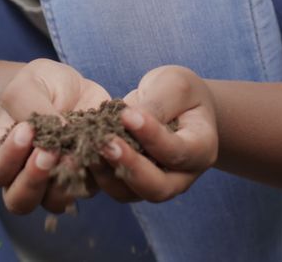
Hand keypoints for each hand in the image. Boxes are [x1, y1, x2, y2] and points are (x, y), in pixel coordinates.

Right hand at [0, 59, 109, 213]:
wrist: (73, 86)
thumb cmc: (40, 85)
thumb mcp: (29, 85)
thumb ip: (35, 109)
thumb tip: (60, 133)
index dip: (8, 158)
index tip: (26, 131)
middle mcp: (22, 176)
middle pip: (19, 201)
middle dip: (34, 180)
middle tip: (49, 152)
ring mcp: (55, 182)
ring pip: (54, 202)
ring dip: (64, 181)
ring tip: (76, 152)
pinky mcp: (86, 178)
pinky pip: (91, 186)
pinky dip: (97, 170)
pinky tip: (102, 145)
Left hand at [90, 65, 218, 202]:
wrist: (175, 106)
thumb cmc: (179, 93)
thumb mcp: (174, 86)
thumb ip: (157, 104)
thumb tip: (129, 121)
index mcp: (201, 149)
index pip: (177, 151)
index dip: (152, 136)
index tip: (128, 115)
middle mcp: (181, 176)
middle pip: (157, 188)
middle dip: (129, 166)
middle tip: (106, 143)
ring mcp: (155, 184)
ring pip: (131, 193)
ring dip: (107, 173)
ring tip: (89, 147)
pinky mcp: (130, 183)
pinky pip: (112, 186)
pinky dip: (96, 172)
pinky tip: (80, 151)